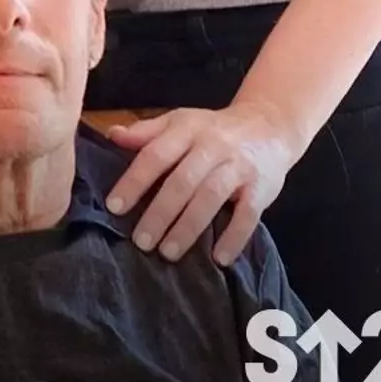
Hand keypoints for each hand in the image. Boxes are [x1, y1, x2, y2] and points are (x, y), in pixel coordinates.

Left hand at [104, 102, 300, 265]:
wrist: (269, 126)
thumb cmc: (213, 130)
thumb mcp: (180, 122)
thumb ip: (146, 132)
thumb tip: (111, 135)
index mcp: (186, 129)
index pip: (155, 155)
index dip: (134, 181)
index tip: (114, 207)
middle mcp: (212, 146)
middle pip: (182, 181)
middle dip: (159, 213)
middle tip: (140, 241)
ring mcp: (238, 167)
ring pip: (210, 198)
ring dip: (188, 228)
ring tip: (168, 252)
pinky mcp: (261, 188)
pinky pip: (247, 215)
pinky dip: (233, 237)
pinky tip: (218, 258)